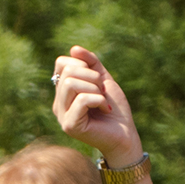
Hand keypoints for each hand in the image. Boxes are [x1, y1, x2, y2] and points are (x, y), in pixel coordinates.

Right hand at [50, 46, 143, 166]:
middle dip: (92, 77)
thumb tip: (74, 49)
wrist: (126, 135)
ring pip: (71, 84)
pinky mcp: (69, 125)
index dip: (82, 64)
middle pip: (67, 72)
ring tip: (103, 102)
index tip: (96, 80)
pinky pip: (82, 100)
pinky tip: (105, 110)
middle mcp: (58, 103)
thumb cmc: (115, 110)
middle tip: (102, 92)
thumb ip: (91, 63)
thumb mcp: (103, 79)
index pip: (61, 63)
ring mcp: (61, 115)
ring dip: (95, 89)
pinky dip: (99, 100)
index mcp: (63, 92)